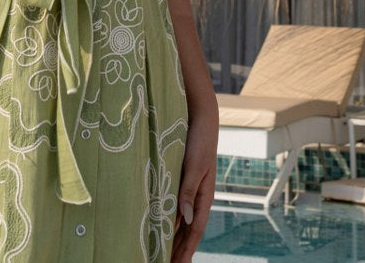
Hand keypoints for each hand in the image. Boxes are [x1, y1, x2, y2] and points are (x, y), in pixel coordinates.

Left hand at [170, 109, 217, 261]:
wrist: (200, 116)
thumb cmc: (199, 140)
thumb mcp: (194, 166)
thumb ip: (188, 191)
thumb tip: (187, 219)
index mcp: (204, 196)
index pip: (195, 230)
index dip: (187, 249)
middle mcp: (197, 195)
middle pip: (188, 229)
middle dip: (179, 249)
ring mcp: (189, 187)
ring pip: (181, 219)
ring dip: (173, 236)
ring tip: (161, 252)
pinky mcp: (181, 178)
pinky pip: (175, 204)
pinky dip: (169, 217)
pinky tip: (160, 223)